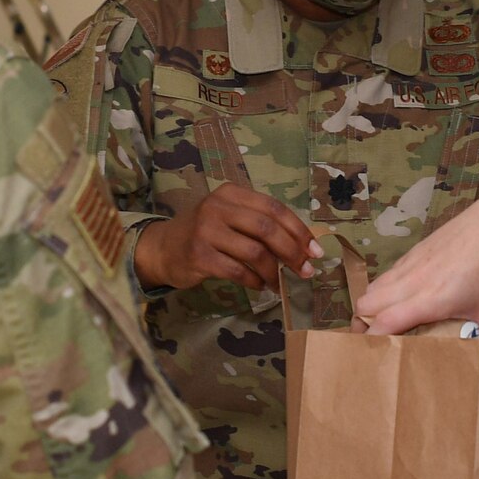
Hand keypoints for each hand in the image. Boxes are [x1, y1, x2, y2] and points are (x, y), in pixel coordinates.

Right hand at [133, 183, 321, 291]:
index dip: (298, 230)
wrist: (162, 248)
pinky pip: (237, 271)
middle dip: (292, 252)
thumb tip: (303, 247)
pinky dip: (254, 281)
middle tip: (305, 271)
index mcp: (231, 193)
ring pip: (254, 252)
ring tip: (279, 282)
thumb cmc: (205, 233)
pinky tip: (259, 285)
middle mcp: (217, 207)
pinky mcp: (199, 255)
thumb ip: (260, 225)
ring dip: (273, 271)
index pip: (273, 208)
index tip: (315, 251)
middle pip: (266, 229)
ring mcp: (205, 231)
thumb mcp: (230, 217)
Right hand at [356, 176, 478, 336]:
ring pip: (372, 288)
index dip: (371, 342)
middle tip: (372, 342)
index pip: (383, 324)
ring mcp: (410, 264)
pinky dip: (382, 289)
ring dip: (370, 307)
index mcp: (427, 300)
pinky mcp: (414, 251)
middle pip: (365, 306)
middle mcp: (411, 282)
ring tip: (379, 322)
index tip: (372, 357)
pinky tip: (399, 297)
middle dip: (361, 326)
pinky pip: (386, 274)